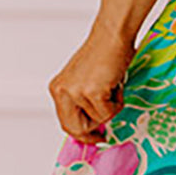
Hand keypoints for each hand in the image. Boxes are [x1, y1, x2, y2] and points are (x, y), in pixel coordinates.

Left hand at [48, 20, 134, 143]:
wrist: (112, 36)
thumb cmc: (105, 53)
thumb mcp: (85, 81)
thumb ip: (83, 102)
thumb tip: (93, 126)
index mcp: (58, 89)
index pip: (66, 122)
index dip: (82, 134)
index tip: (95, 138)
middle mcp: (62, 92)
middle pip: (75, 128)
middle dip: (94, 129)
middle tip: (104, 133)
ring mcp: (75, 93)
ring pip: (97, 120)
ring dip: (110, 107)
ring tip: (112, 87)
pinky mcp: (91, 92)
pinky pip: (108, 112)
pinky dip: (117, 101)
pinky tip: (115, 84)